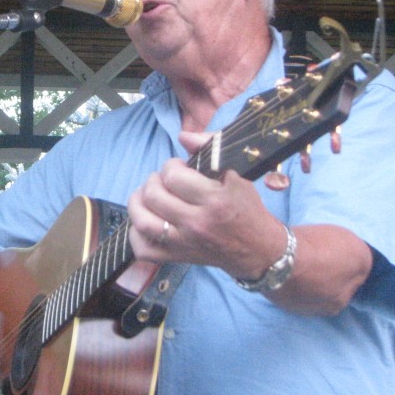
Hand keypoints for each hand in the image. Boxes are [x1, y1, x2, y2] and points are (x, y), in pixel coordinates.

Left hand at [127, 130, 284, 279]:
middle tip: (164, 180)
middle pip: (154, 196)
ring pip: (143, 222)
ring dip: (138, 203)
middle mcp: (197, 223)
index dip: (171, 166)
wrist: (258, 249)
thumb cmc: (247, 208)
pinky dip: (135, 234)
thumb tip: (183, 136)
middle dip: (153, 181)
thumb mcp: (237, 174)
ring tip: (147, 196)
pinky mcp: (178, 258)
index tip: (179, 168)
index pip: (173, 176)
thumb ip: (211, 147)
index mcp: (214, 200)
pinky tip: (146, 220)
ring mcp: (185, 243)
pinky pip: (144, 249)